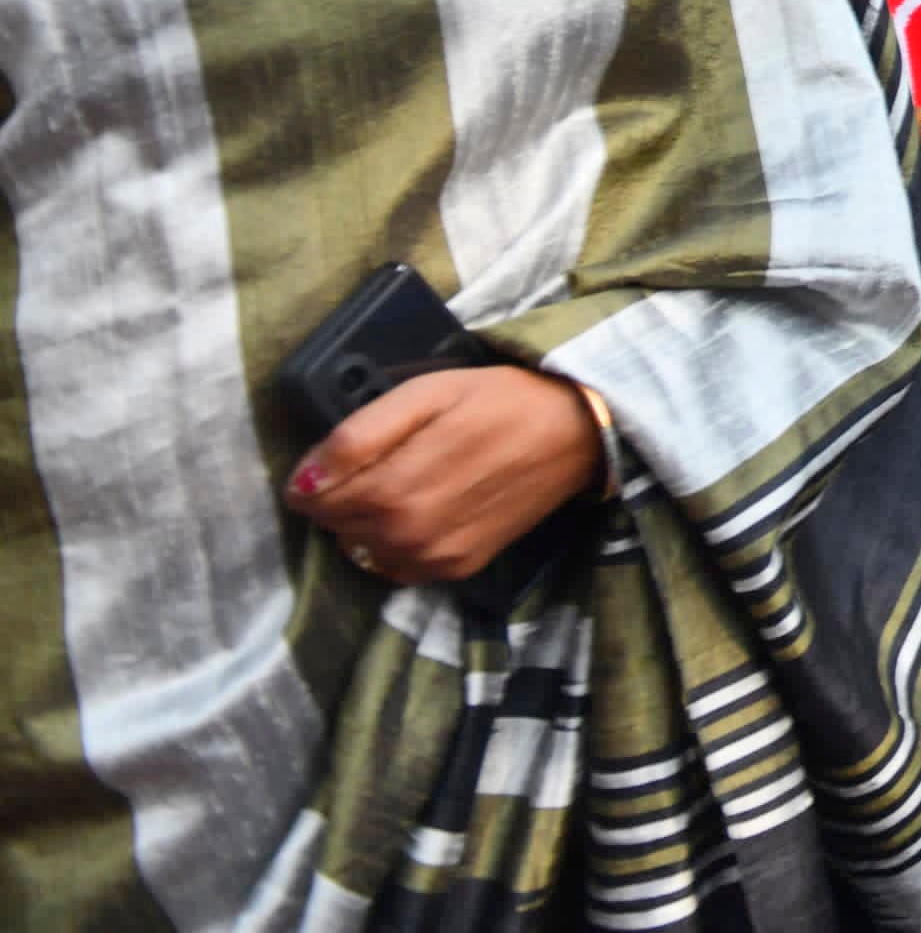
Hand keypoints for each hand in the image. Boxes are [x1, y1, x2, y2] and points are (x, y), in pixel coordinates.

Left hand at [289, 365, 602, 583]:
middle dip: (342, 494)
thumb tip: (302, 481)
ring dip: (367, 520)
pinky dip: (395, 542)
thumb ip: (357, 437)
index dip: (316, 473)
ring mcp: (432, 559)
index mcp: (390, 491)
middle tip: (387, 457)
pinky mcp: (456, 569)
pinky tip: (424, 509)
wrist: (575, 432)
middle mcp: (405, 537)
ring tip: (407, 480)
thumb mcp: (425, 394)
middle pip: (333, 525)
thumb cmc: (497, 401)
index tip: (344, 451)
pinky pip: (396, 566)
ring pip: (361, 548)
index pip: (309, 499)